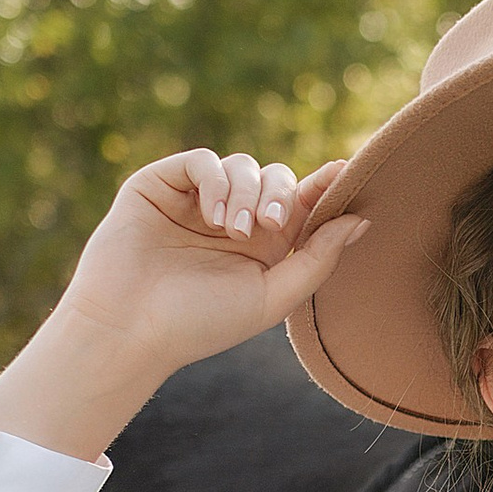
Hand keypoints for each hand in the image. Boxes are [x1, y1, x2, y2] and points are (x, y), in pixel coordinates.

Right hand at [53, 149, 366, 381]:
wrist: (129, 330)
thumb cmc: (199, 324)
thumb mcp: (272, 297)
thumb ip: (317, 258)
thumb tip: (362, 220)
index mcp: (262, 247)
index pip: (301, 204)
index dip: (324, 187)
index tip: (346, 173)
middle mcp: (232, 219)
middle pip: (276, 178)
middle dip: (281, 195)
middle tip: (272, 226)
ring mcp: (195, 201)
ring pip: (242, 166)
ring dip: (247, 193)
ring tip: (234, 231)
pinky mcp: (160, 185)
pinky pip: (202, 161)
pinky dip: (216, 181)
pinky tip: (212, 217)